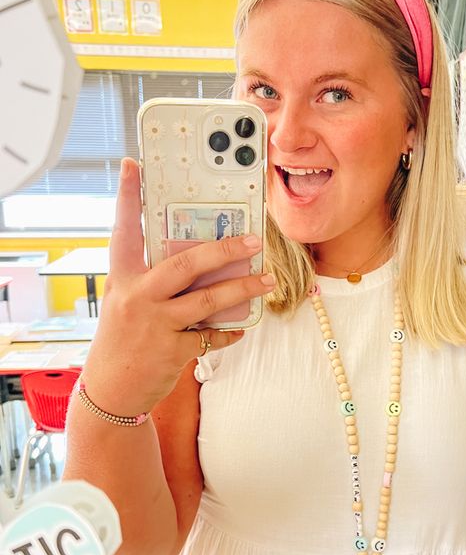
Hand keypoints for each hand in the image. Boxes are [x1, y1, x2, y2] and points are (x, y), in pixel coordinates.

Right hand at [82, 157, 273, 414]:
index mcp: (123, 278)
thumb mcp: (127, 302)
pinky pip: (211, 337)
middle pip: (185, 264)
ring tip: (267, 281)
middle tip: (254, 241)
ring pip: (207, 300)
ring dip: (242, 289)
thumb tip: (198, 260)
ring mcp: (155, 324)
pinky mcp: (171, 351)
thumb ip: (153, 280)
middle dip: (224, 250)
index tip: (133, 164)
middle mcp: (137, 296)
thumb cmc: (123, 339)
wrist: (110, 390)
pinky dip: (228, 332)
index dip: (128, 196)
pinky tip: (240, 328)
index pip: (124, 230)